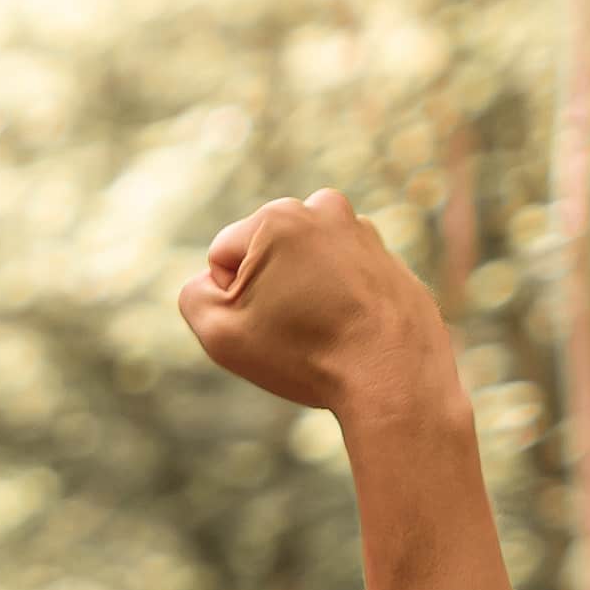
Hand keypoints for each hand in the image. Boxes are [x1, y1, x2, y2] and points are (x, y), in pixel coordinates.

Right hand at [178, 189, 458, 423]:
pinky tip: (351, 334)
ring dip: (305, 293)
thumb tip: (214, 281)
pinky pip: (345, 281)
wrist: (395, 380)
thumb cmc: (305, 354)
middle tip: (293, 331)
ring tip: (324, 332)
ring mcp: (364, 234)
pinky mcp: (391, 262)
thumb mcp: (219, 332)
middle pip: (266, 254)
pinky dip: (341, 302)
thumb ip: (194, 295)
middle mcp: (324, 210)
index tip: (264, 325)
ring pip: (307, 266)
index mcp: (278, 216)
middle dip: (270, 289)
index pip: (222, 257)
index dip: (230, 300)